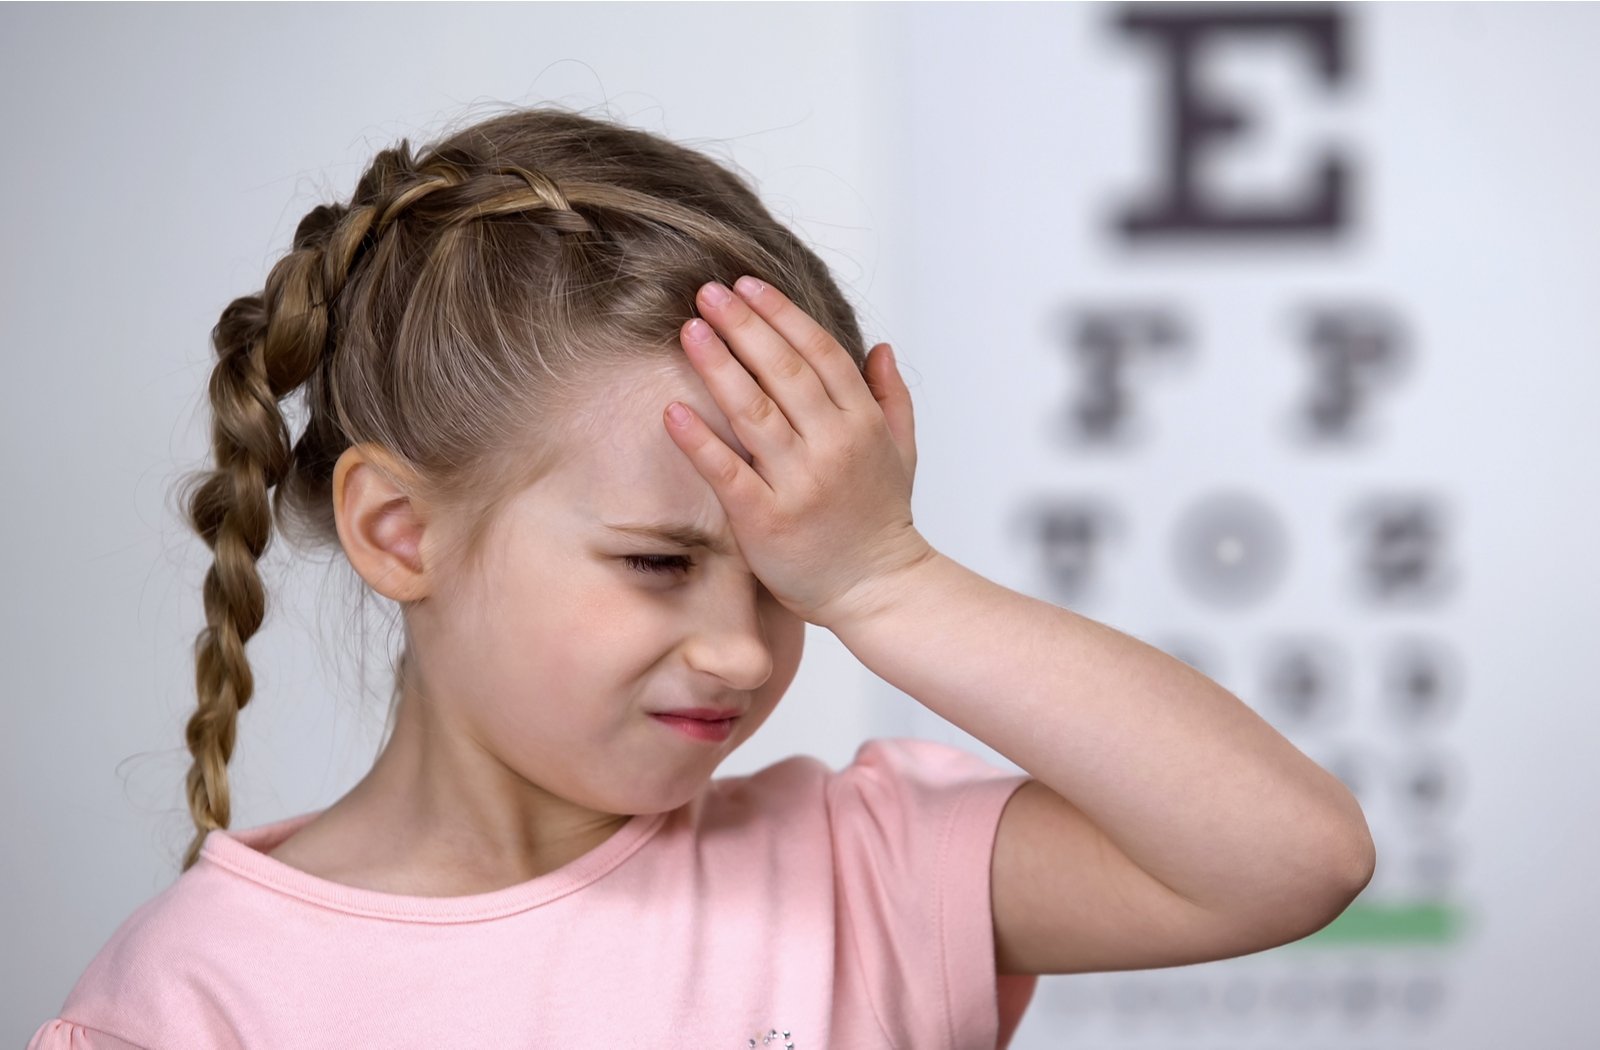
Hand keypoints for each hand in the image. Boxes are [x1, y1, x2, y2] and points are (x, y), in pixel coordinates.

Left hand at [663, 276, 935, 631]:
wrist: (878, 590)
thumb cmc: (881, 520)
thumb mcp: (901, 451)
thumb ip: (890, 397)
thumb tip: (879, 346)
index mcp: (862, 424)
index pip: (820, 353)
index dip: (781, 315)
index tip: (747, 285)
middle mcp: (832, 446)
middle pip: (784, 371)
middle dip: (744, 325)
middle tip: (707, 291)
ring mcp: (800, 483)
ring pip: (755, 412)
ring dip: (720, 366)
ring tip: (690, 329)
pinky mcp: (767, 520)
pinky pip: (728, 473)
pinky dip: (700, 441)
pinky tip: (673, 411)